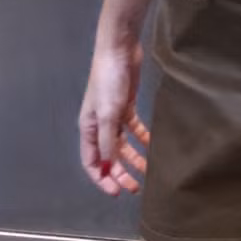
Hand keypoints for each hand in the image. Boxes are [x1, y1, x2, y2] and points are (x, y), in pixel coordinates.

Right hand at [78, 35, 149, 196]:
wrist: (119, 49)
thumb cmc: (108, 81)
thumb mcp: (107, 114)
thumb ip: (107, 141)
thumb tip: (110, 165)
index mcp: (88, 128)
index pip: (91, 162)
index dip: (102, 179)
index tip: (116, 192)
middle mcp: (98, 125)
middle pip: (108, 156)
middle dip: (120, 173)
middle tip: (135, 187)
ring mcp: (113, 115)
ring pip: (122, 144)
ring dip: (133, 158)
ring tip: (147, 172)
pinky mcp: (126, 105)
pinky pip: (134, 129)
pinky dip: (142, 139)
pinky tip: (152, 146)